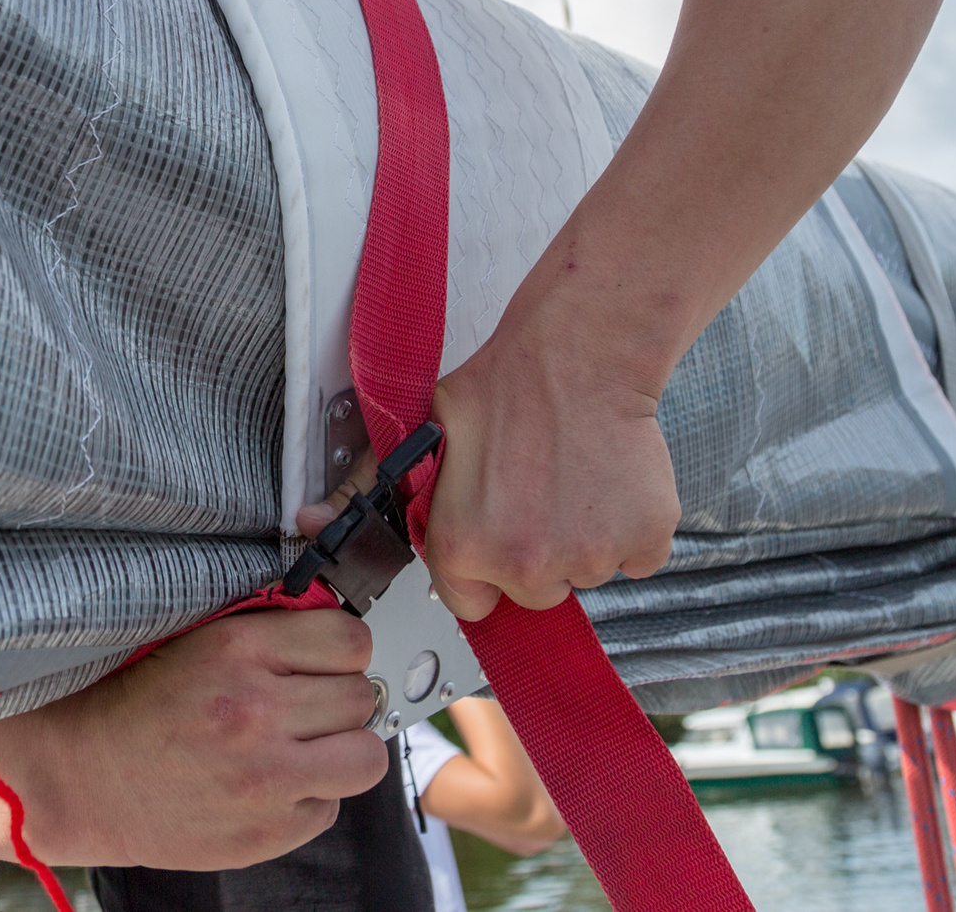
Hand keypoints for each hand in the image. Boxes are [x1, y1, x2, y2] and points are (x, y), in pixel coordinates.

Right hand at [0, 609, 390, 867]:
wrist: (85, 778)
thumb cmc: (135, 704)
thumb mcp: (196, 640)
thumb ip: (265, 629)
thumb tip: (334, 629)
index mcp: (239, 652)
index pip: (349, 640)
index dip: (342, 650)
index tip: (328, 659)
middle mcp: (257, 714)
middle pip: (360, 696)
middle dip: (338, 699)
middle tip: (306, 705)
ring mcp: (267, 780)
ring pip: (366, 758)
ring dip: (343, 750)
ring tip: (307, 747)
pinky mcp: (267, 833)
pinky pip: (330, 808)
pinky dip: (309, 797)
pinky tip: (271, 786)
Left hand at [301, 269, 681, 622]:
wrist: (579, 352)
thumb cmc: (500, 387)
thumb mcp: (418, 439)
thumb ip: (363, 492)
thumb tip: (310, 523)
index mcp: (465, 548)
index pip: (470, 603)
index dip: (479, 565)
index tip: (490, 530)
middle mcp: (527, 566)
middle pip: (531, 592)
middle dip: (531, 553)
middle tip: (533, 491)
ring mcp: (590, 557)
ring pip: (584, 573)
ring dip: (581, 538)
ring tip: (569, 476)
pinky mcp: (644, 539)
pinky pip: (637, 558)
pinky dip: (630, 528)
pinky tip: (606, 479)